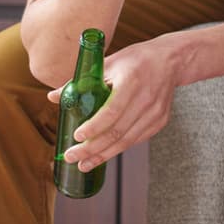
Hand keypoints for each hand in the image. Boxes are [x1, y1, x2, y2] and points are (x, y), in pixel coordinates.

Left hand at [56, 36, 183, 169]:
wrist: (171, 60)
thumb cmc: (136, 60)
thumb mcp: (108, 64)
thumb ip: (81, 82)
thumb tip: (53, 97)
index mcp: (131, 81)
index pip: (112, 111)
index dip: (94, 127)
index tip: (77, 136)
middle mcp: (146, 99)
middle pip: (118, 131)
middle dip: (92, 148)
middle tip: (72, 157)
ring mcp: (156, 112)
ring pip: (128, 140)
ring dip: (104, 154)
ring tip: (85, 164)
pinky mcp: (161, 120)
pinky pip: (137, 139)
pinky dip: (120, 148)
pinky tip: (105, 153)